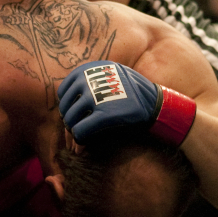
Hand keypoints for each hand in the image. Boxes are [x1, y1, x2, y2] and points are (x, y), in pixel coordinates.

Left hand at [57, 60, 195, 146]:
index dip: (66, 106)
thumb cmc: (131, 93)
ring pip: (69, 120)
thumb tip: (65, 101)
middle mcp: (89, 80)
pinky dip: (79, 141)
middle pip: (65, 107)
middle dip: (68, 122)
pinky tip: (83, 147)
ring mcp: (96, 97)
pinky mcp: (104, 115)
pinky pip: (79, 131)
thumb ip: (89, 83)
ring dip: (72, 133)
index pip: (63, 91)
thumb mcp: (110, 76)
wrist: (155, 103)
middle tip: (75, 133)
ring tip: (78, 141)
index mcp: (88, 70)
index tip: (75, 116)